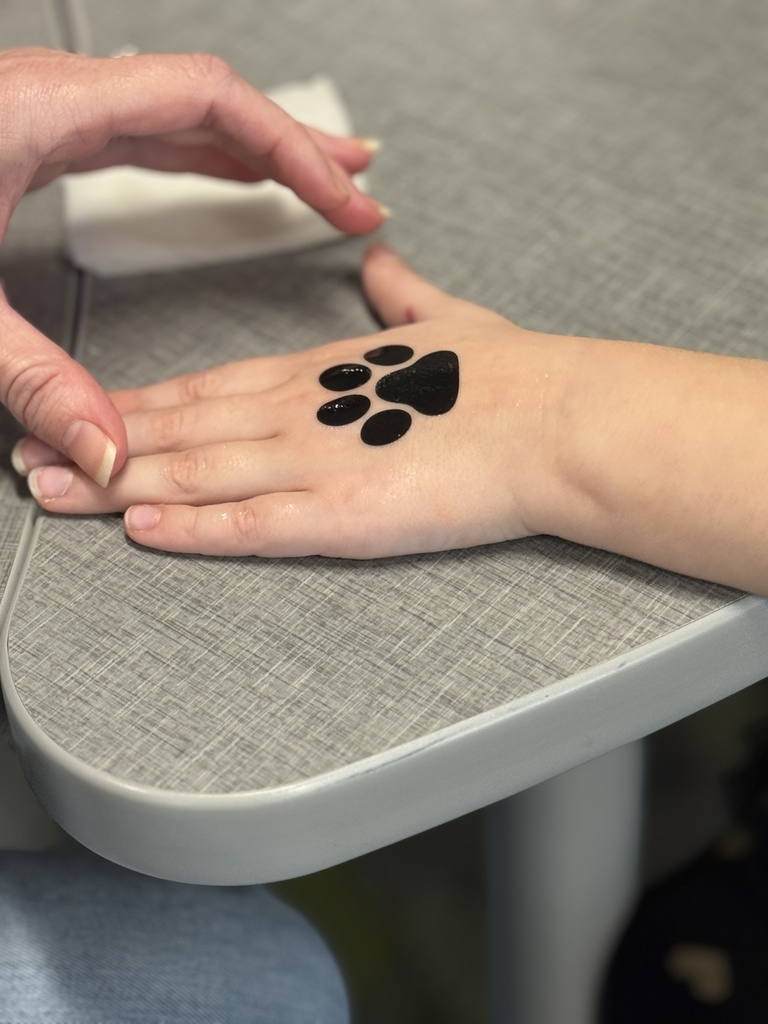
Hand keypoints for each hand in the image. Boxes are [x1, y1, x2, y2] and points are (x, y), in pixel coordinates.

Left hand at [1, 47, 383, 486]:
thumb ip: (31, 379)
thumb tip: (105, 453)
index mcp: (46, 111)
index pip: (207, 102)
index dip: (290, 149)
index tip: (341, 195)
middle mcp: (52, 100)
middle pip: (207, 103)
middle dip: (292, 149)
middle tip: (355, 191)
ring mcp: (42, 114)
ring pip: (177, 116)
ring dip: (252, 149)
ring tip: (314, 184)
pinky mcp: (31, 138)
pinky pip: (140, 136)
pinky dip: (197, 157)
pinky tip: (220, 182)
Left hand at [16, 245, 560, 557]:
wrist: (554, 416)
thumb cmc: (508, 374)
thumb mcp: (446, 320)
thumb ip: (403, 294)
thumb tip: (382, 264)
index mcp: (317, 372)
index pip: (206, 387)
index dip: (142, 403)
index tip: (93, 410)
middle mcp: (298, 412)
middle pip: (178, 430)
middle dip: (101, 444)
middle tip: (30, 458)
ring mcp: (315, 461)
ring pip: (194, 473)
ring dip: (117, 486)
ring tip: (52, 493)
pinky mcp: (343, 512)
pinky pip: (251, 525)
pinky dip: (192, 528)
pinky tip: (141, 531)